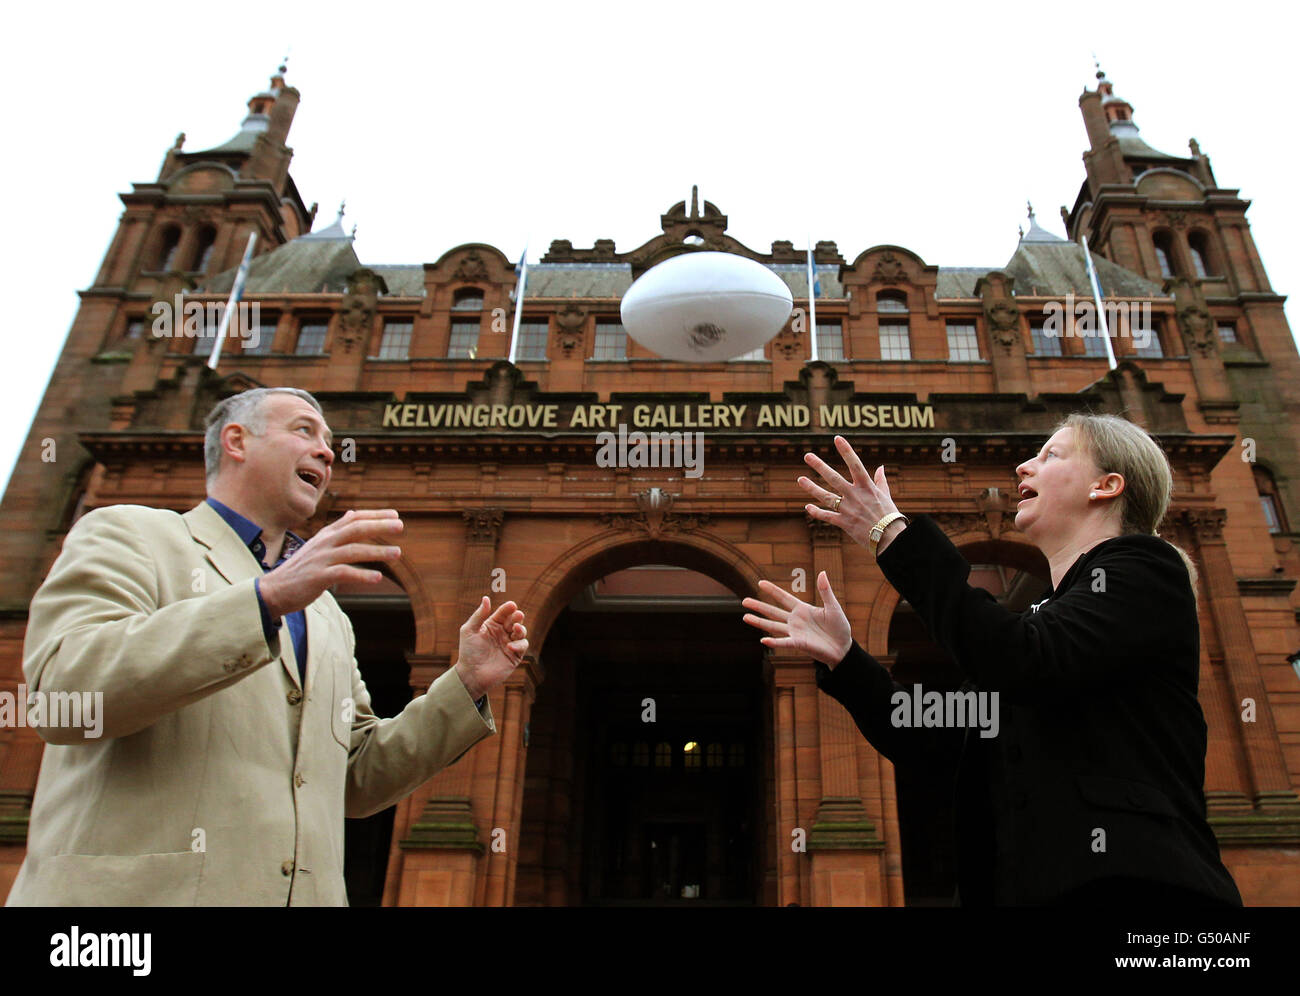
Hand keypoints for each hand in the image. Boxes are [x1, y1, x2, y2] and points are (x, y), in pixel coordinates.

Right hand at [259, 509, 402, 617]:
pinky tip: (377, 578)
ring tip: (398, 553)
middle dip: (379, 526)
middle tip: (401, 525)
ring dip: (377, 551)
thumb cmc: (300, 569)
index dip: (374, 515)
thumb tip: (351, 514)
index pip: (353, 518)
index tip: (395, 514)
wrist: (273, 590)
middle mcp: (324, 544)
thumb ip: (335, 531)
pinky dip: (362, 576)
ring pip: (353, 551)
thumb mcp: (317, 545)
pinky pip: (344, 574)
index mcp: (326, 535)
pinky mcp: (318, 577)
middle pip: (355, 529)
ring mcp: (321, 560)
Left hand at [454, 596, 527, 699]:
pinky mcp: (515, 656)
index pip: (503, 613)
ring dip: (521, 628)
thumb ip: (479, 615)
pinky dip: (519, 644)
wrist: (471, 675)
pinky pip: (522, 646)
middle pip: (514, 620)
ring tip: (516, 628)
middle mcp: (502, 633)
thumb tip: (486, 598)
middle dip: (517, 616)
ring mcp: (509, 644)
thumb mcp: (469, 630)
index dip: (508, 608)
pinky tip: (510, 646)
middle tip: (517, 615)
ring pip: (521, 631)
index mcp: (492, 625)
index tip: (511, 605)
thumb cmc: (468, 652)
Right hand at [741, 572, 852, 667]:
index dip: (772, 590)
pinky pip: (784, 642)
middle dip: (759, 606)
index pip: (784, 598)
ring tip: (745, 617)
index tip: (760, 583)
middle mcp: (795, 620)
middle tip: (744, 601)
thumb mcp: (833, 607)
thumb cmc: (839, 627)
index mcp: (802, 609)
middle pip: (773, 611)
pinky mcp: (799, 644)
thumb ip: (825, 591)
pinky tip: (763, 640)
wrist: (844, 648)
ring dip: (759, 622)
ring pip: (773, 626)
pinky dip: (774, 641)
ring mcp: (795, 632)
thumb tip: (822, 573)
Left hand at [799, 435, 905, 554]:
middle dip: (819, 466)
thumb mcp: (886, 495)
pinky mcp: (844, 523)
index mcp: (867, 486)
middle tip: (807, 456)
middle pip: (833, 478)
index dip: (846, 451)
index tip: (837, 438)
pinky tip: (807, 506)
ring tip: (800, 479)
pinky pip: (826, 516)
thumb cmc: (889, 515)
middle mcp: (855, 495)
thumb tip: (881, 467)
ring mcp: (848, 509)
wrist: (890, 538)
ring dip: (812, 488)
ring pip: (826, 496)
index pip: (855, 464)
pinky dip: (816, 512)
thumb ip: (881, 481)